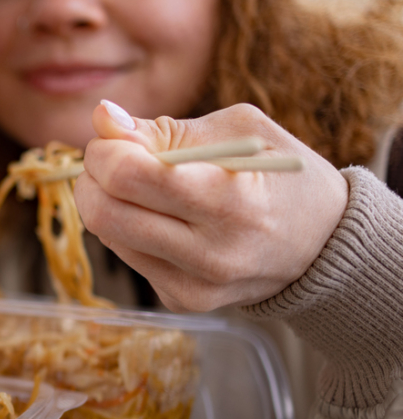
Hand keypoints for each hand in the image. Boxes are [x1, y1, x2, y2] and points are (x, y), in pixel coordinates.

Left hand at [74, 102, 349, 312]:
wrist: (326, 246)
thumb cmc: (283, 176)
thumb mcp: (242, 131)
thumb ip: (166, 128)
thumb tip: (102, 117)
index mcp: (229, 201)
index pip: (127, 176)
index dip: (104, 150)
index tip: (113, 137)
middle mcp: (209, 254)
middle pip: (104, 214)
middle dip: (92, 178)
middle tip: (111, 159)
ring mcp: (193, 286)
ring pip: (107, 236)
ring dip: (107, 201)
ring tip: (142, 185)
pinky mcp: (181, 301)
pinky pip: (127, 257)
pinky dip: (128, 228)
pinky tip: (162, 217)